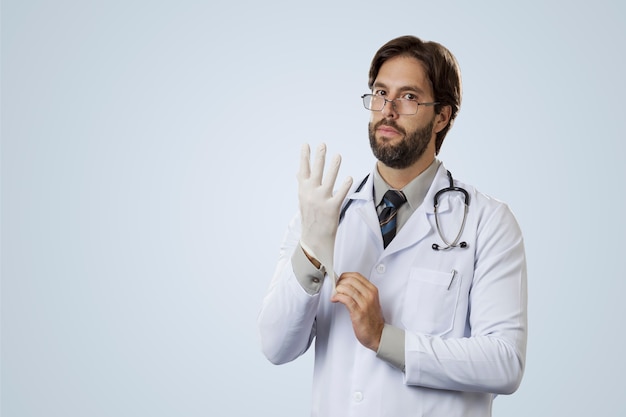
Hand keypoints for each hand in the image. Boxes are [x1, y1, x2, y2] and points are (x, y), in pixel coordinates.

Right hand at [297, 143, 352, 282]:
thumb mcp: (303, 200)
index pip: (303, 170)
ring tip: (338, 155)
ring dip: (333, 167)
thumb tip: (299, 171)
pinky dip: (345, 186)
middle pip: (316, 172)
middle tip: (323, 144)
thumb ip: (303, 184)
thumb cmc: (309, 217)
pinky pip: (340, 194)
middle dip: (319, 157)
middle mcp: (311, 194)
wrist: (313, 239)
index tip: (306, 145)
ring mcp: (321, 200)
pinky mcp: (332, 208)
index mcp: (303, 191)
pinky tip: (350, 178)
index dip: (304, 157)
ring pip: (329, 180)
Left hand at [331, 272, 384, 351]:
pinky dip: (338, 297)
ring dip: (337, 290)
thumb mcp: (370, 301)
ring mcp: (364, 303)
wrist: (378, 334)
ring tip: (334, 294)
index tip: (339, 279)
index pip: (357, 276)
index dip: (345, 276)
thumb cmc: (373, 319)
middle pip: (351, 280)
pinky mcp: (358, 312)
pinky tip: (334, 299)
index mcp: (372, 290)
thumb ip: (361, 292)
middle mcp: (369, 295)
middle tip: (335, 287)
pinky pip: (346, 299)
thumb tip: (346, 285)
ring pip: (347, 289)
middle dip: (339, 282)